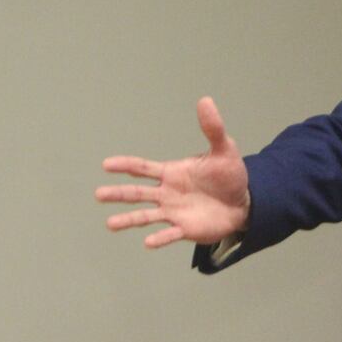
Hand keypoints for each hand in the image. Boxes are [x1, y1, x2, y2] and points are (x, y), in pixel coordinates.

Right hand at [97, 97, 250, 248]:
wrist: (243, 203)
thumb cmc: (229, 175)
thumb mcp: (224, 149)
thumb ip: (213, 128)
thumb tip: (205, 100)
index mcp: (172, 173)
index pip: (143, 168)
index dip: (125, 166)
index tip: (106, 164)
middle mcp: (167, 193)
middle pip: (137, 194)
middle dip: (118, 194)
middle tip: (98, 195)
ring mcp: (174, 212)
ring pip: (146, 216)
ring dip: (129, 220)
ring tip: (110, 224)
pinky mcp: (185, 229)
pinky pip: (169, 234)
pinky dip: (159, 238)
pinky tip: (148, 241)